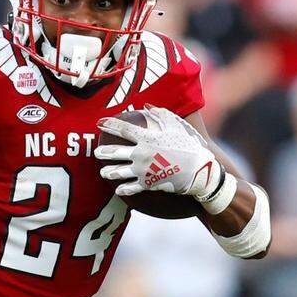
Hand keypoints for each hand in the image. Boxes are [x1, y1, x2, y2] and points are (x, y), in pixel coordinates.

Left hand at [95, 105, 221, 198]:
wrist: (199, 170)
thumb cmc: (189, 145)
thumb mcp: (176, 126)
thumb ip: (160, 115)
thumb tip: (146, 106)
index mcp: (147, 138)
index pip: (123, 129)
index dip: (109, 125)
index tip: (99, 123)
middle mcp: (141, 154)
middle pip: (115, 152)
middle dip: (102, 151)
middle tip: (96, 151)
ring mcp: (143, 170)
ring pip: (118, 172)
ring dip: (108, 171)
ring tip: (103, 171)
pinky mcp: (147, 184)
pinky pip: (130, 188)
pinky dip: (123, 189)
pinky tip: (117, 190)